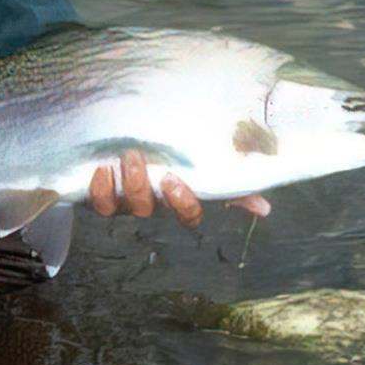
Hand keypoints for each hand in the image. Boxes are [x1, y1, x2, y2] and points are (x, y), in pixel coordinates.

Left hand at [87, 149, 271, 228]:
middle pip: (148, 209)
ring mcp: (125, 203)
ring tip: (123, 158)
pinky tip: (102, 169)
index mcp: (177, 200)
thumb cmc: (173, 160)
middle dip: (142, 187)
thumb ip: (232, 185)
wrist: (129, 148)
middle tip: (139, 158)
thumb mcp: (203, 168)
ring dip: (122, 185)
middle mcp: (151, 206)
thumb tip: (265, 208)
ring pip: (121, 207)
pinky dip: (99, 188)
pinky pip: (99, 203)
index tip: (174, 180)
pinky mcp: (102, 196)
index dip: (181, 203)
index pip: (187, 215)